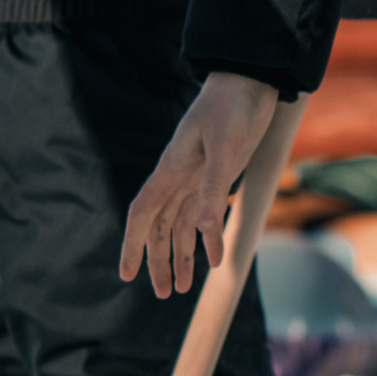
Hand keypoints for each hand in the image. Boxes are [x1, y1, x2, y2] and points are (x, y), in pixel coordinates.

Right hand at [120, 70, 277, 299]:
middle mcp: (178, 176)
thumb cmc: (231, 108)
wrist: (250, 82)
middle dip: (156, 260)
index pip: (142, 215)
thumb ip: (213, 189)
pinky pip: (204, 213)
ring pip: (178, 224)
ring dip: (180, 255)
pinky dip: (208, 238)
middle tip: (162, 293)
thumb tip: (203, 230)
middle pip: (158, 226)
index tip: (126, 276)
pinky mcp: (215, 174)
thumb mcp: (224, 148)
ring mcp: (196, 176)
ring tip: (183, 287)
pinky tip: (216, 260)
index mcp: (171, 170)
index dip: (132, 245)